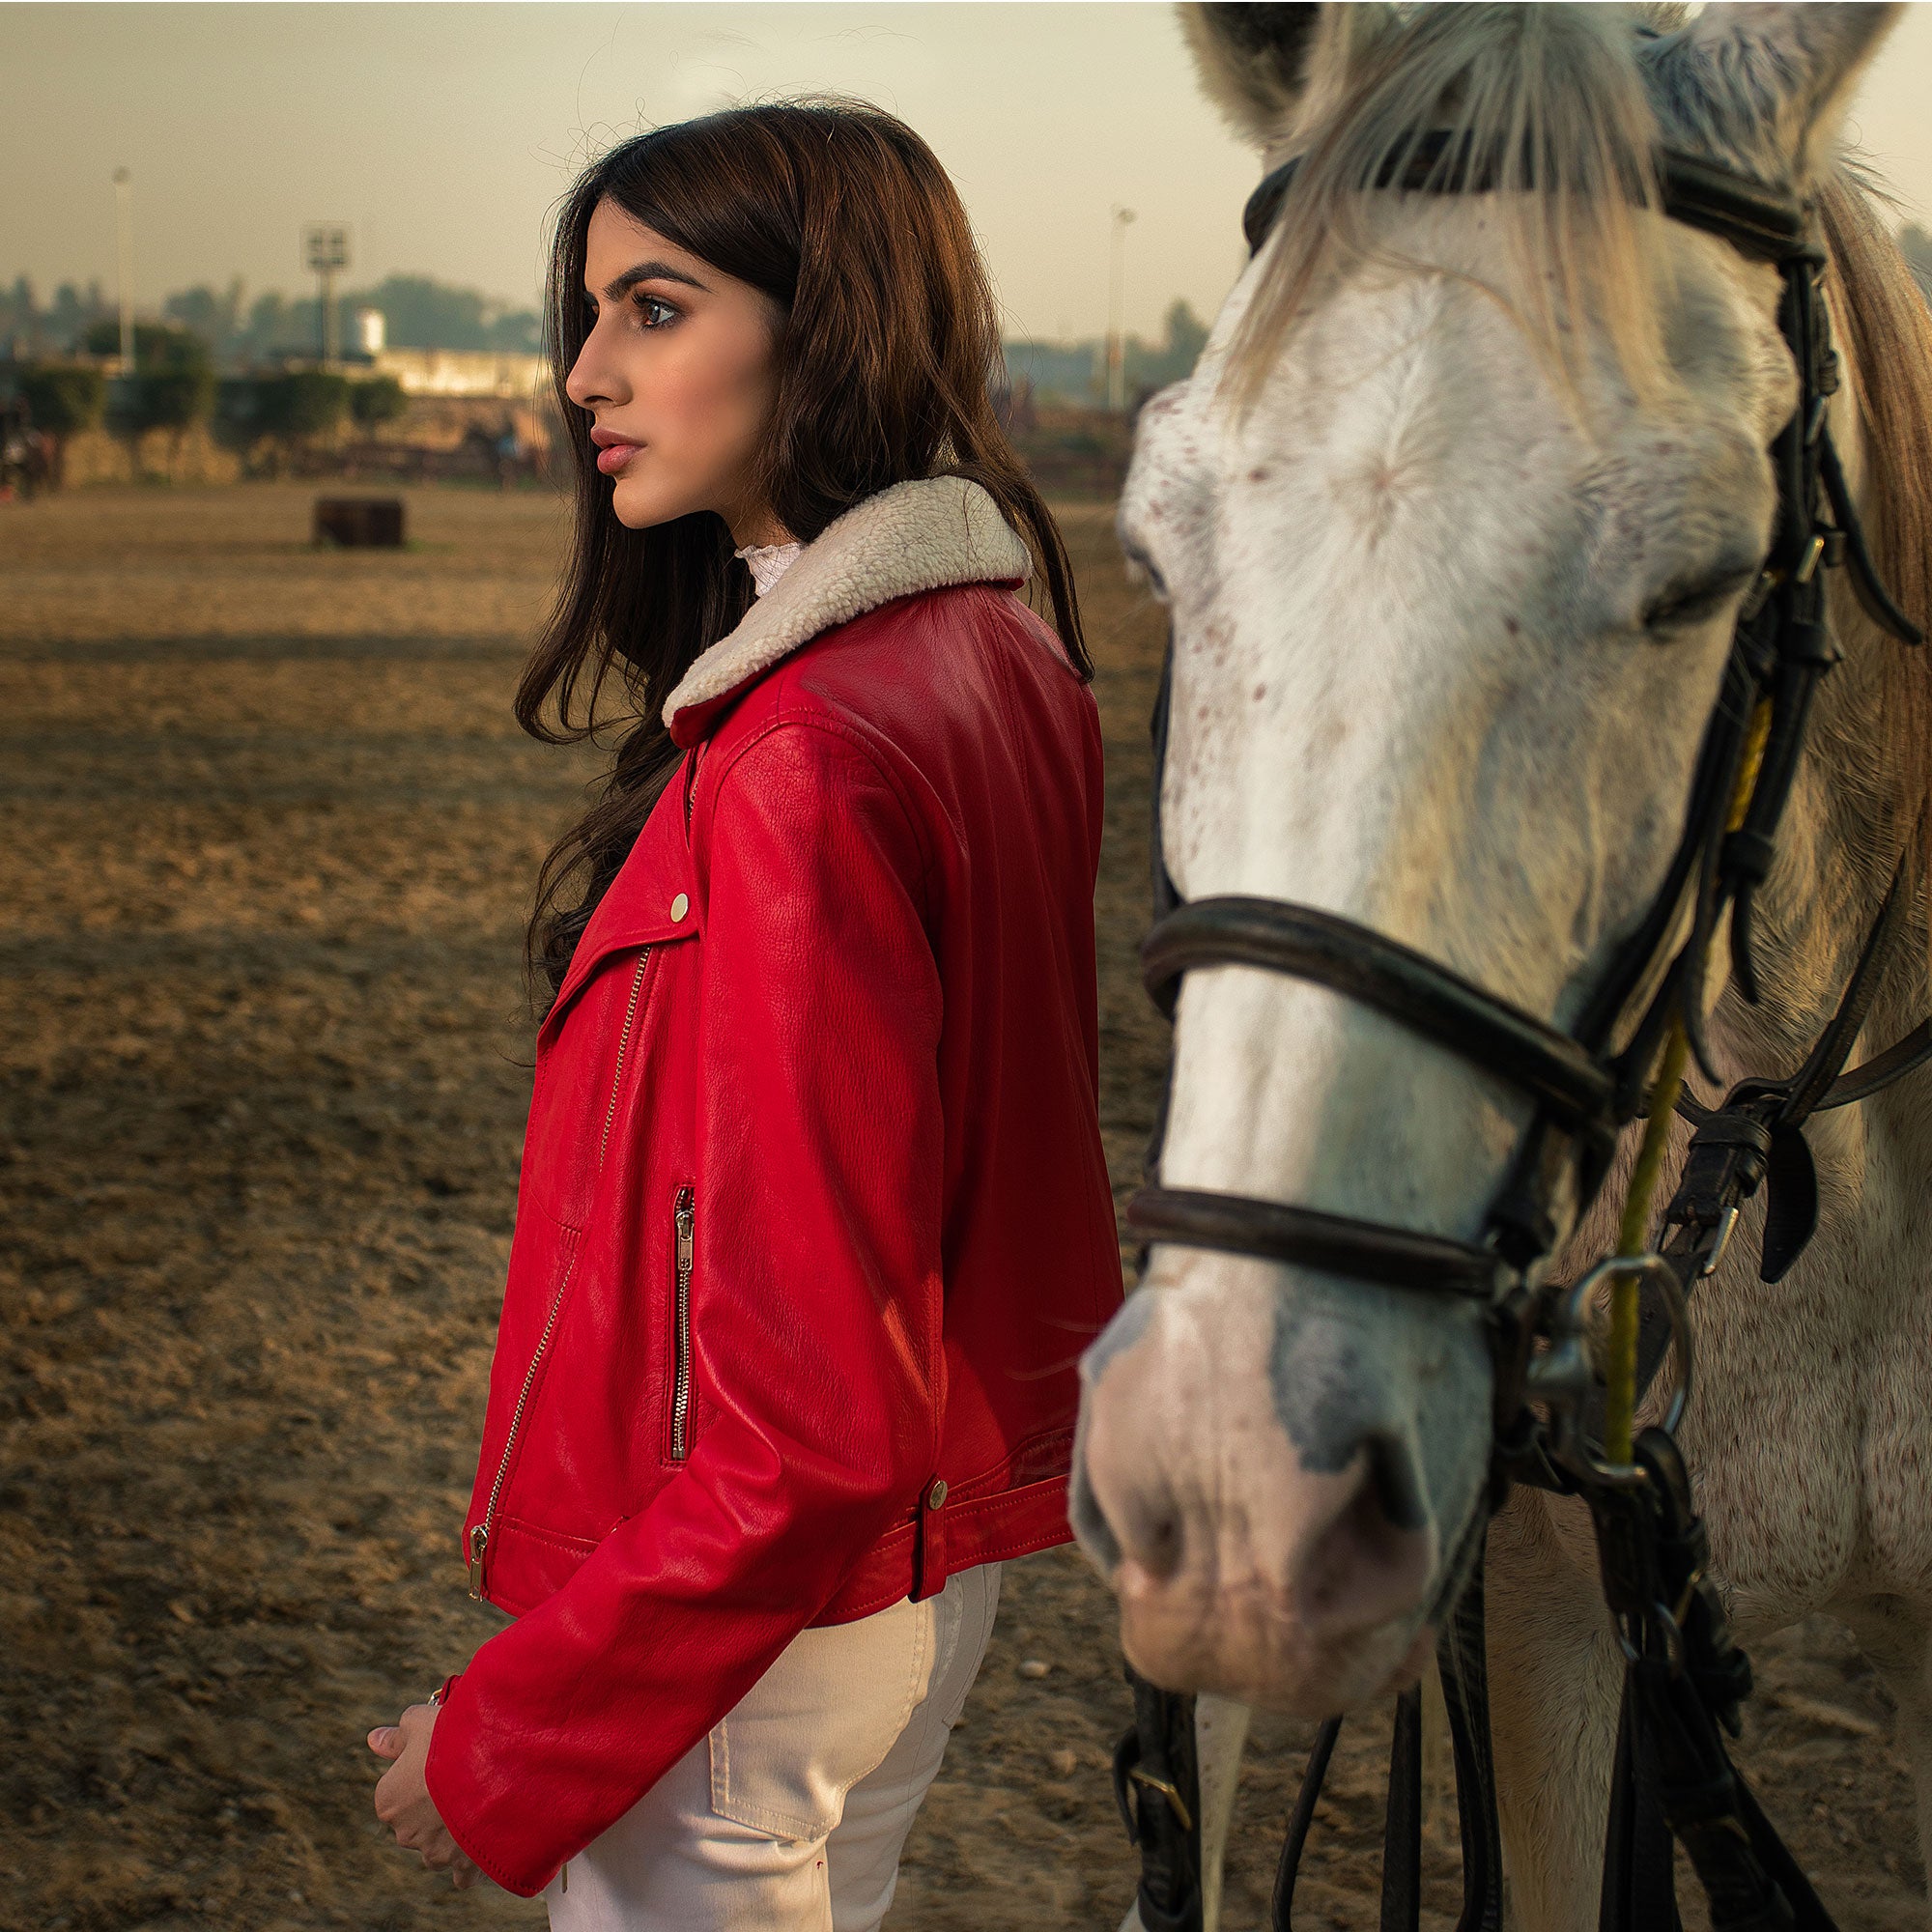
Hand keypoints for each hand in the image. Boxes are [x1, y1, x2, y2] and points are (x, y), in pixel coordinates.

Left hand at [368, 1701, 480, 1888]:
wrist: (496, 1766)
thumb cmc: (453, 1740)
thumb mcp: (420, 1723)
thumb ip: (396, 1736)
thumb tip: (374, 1740)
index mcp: (388, 1800)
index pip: (396, 1790)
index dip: (420, 1771)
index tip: (442, 1758)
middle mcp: (404, 1832)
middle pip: (415, 1820)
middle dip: (435, 1805)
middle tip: (464, 1776)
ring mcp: (433, 1851)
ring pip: (436, 1848)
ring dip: (451, 1833)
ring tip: (479, 1804)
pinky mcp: (462, 1864)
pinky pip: (462, 1873)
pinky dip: (470, 1863)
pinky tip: (483, 1842)